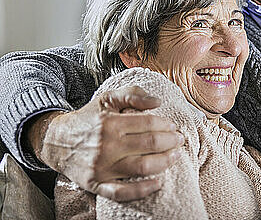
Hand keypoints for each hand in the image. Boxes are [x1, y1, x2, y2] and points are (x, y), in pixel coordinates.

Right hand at [27, 86, 183, 200]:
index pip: (149, 124)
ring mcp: (101, 167)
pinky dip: (143, 190)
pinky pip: (122, 192)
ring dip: (165, 162)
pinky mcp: (96, 184)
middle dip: (171, 142)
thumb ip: (133, 94)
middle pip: (150, 145)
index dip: (167, 125)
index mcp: (110, 123)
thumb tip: (158, 102)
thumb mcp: (107, 98)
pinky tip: (158, 182)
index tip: (174, 127)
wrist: (56, 141)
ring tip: (174, 156)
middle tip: (179, 140)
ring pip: (142, 167)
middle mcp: (106, 146)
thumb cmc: (88, 118)